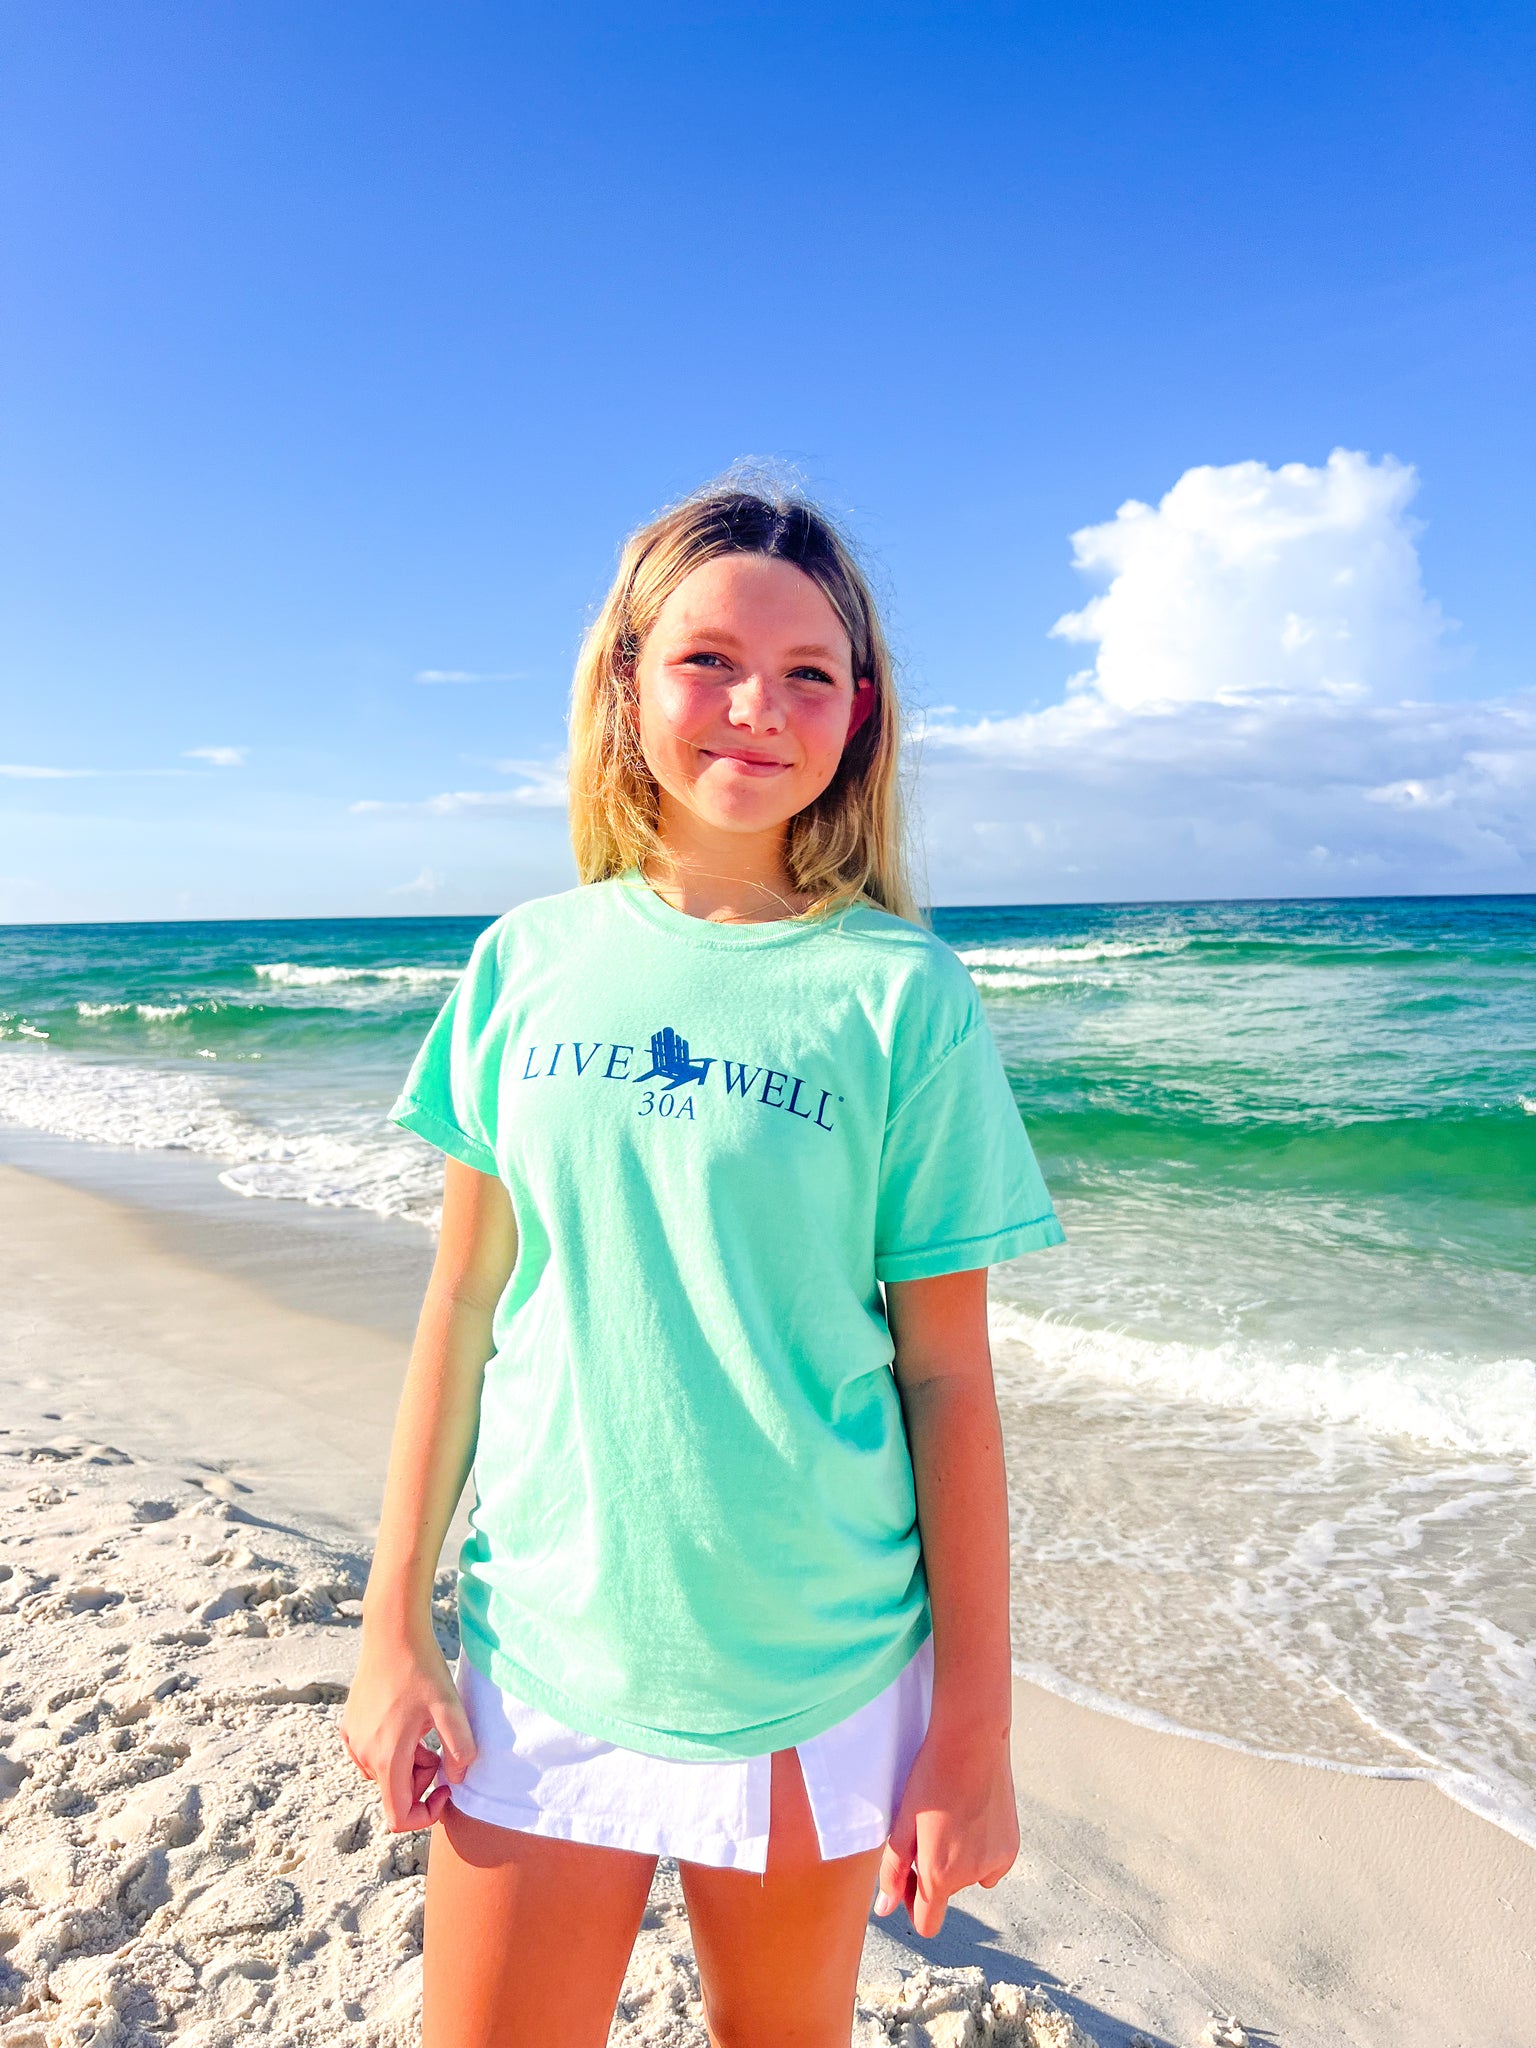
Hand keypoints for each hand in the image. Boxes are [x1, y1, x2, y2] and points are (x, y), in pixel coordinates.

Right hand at [339, 1613, 477, 1832]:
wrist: (392, 1632)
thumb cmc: (423, 1668)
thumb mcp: (451, 1707)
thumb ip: (460, 1749)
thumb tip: (456, 1779)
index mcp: (387, 1757)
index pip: (398, 1816)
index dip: (425, 1814)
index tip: (446, 1787)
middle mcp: (364, 1754)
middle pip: (393, 1792)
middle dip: (420, 1781)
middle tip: (439, 1747)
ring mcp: (353, 1739)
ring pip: (382, 1773)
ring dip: (406, 1763)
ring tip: (424, 1730)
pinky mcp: (349, 1725)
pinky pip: (369, 1754)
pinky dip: (389, 1749)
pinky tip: (404, 1720)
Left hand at [874, 1720, 1018, 1937]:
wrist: (972, 1741)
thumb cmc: (930, 1778)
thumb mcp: (902, 1823)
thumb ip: (893, 1871)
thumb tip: (886, 1910)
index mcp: (939, 1875)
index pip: (927, 1923)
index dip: (912, 1906)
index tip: (909, 1878)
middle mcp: (971, 1877)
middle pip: (947, 1894)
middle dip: (934, 1873)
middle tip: (927, 1832)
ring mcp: (995, 1863)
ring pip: (969, 1877)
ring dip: (958, 1861)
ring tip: (951, 1819)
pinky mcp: (1011, 1848)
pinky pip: (991, 1864)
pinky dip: (981, 1851)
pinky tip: (973, 1818)